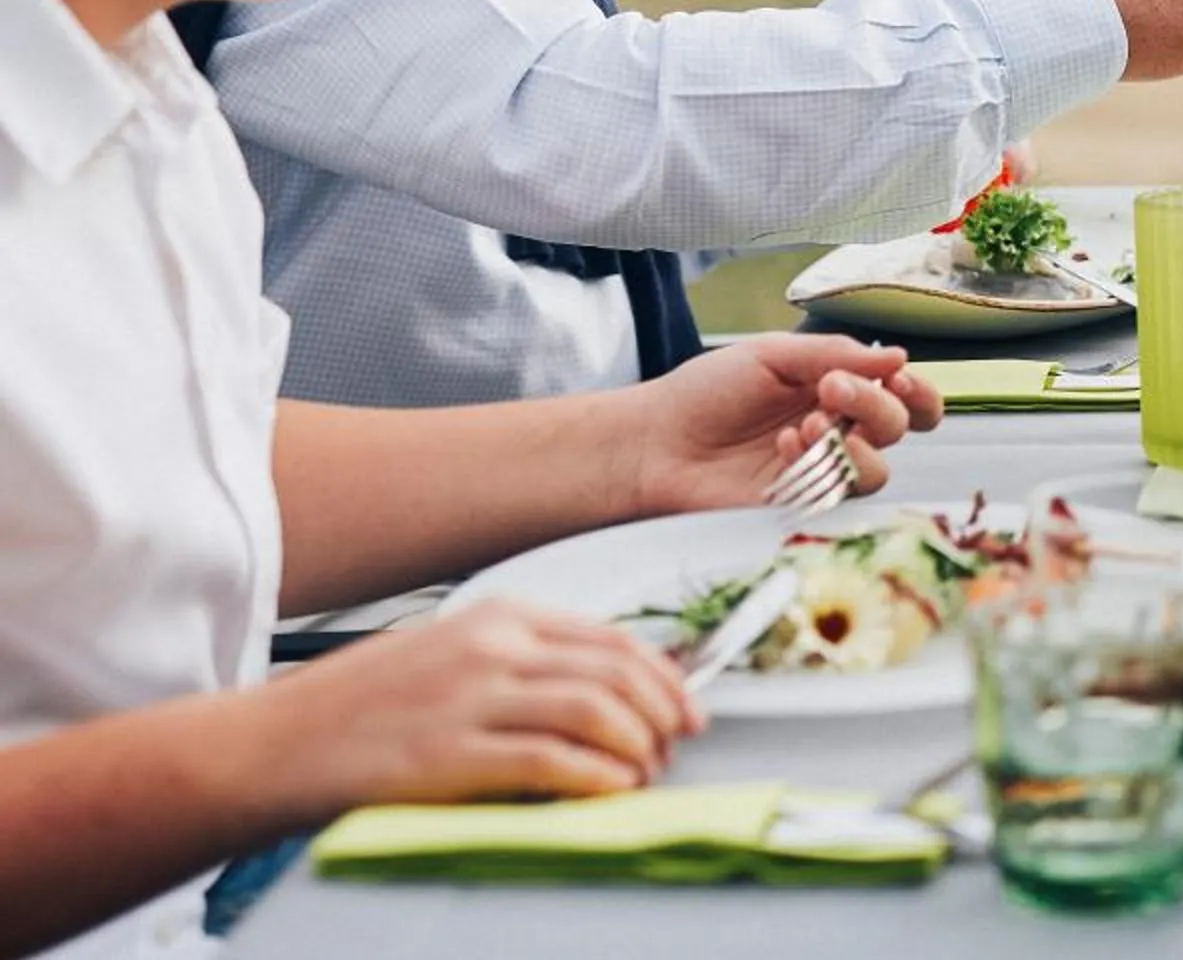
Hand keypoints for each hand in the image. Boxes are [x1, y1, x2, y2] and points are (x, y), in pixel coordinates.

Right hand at [258, 599, 698, 820]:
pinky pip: (552, 761)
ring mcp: (470, 697)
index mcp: (498, 617)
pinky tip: (613, 792)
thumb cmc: (357, 709)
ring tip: (645, 775)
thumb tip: (601, 694)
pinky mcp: (449, 754)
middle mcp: (492, 647)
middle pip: (616, 672)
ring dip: (637, 748)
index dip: (665, 677)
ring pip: (596, 710)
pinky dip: (597, 778)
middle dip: (663, 714)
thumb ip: (521, 663)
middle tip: (676, 747)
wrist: (269, 744)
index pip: (613, 639)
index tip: (687, 708)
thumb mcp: (449, 657)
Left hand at [630, 336, 944, 514]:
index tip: (900, 377)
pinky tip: (782, 446)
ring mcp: (821, 474)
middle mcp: (839, 433)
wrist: (653, 443)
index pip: (905, 399)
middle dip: (874, 404)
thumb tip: (899, 357)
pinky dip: (817, 464)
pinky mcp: (802, 508)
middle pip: (899, 427)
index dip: (917, 391)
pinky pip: (837, 493)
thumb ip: (836, 354)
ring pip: (879, 469)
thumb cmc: (705, 393)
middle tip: (829, 389)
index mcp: (839, 392)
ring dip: (852, 440)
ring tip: (806, 424)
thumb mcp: (773, 355)